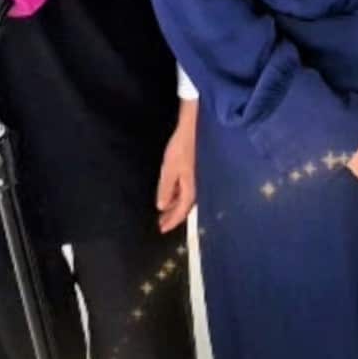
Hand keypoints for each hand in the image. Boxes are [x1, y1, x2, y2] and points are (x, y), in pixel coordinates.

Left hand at [157, 100, 197, 232]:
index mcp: (191, 187)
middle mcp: (196, 185)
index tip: (162, 229)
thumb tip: (162, 206)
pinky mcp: (194, 171)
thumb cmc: (181, 148)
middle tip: (161, 224)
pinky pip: (186, 190)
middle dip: (174, 216)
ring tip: (164, 212)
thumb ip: (166, 188)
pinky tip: (172, 195)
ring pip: (186, 198)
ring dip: (175, 206)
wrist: (193, 128)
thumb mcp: (169, 169)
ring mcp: (196, 178)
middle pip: (185, 206)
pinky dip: (178, 196)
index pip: (181, 210)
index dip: (172, 221)